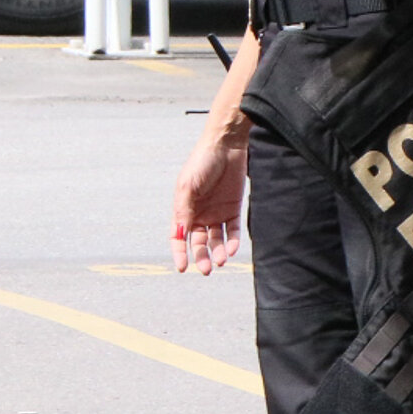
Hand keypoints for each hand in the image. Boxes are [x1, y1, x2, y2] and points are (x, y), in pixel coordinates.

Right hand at [171, 127, 248, 274]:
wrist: (226, 145)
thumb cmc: (201, 161)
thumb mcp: (187, 187)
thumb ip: (183, 211)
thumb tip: (179, 235)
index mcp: (183, 209)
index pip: (178, 237)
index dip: (179, 253)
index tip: (182, 268)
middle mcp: (199, 214)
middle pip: (199, 242)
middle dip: (202, 257)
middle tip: (207, 269)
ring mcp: (217, 212)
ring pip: (216, 240)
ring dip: (218, 252)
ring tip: (221, 260)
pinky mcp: (233, 208)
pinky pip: (232, 230)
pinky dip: (233, 241)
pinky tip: (233, 249)